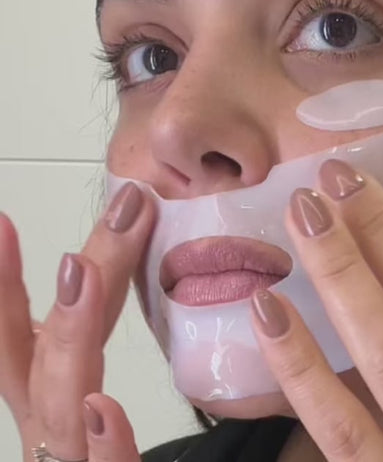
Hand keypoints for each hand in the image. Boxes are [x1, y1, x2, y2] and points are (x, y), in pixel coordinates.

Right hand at [0, 184, 153, 461]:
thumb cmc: (103, 459)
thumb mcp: (92, 418)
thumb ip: (82, 355)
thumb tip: (93, 278)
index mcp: (56, 409)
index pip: (30, 338)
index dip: (8, 286)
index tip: (2, 223)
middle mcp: (53, 436)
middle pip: (40, 357)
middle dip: (44, 284)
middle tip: (77, 213)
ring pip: (62, 408)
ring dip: (69, 339)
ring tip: (79, 272)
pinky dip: (106, 447)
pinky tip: (105, 408)